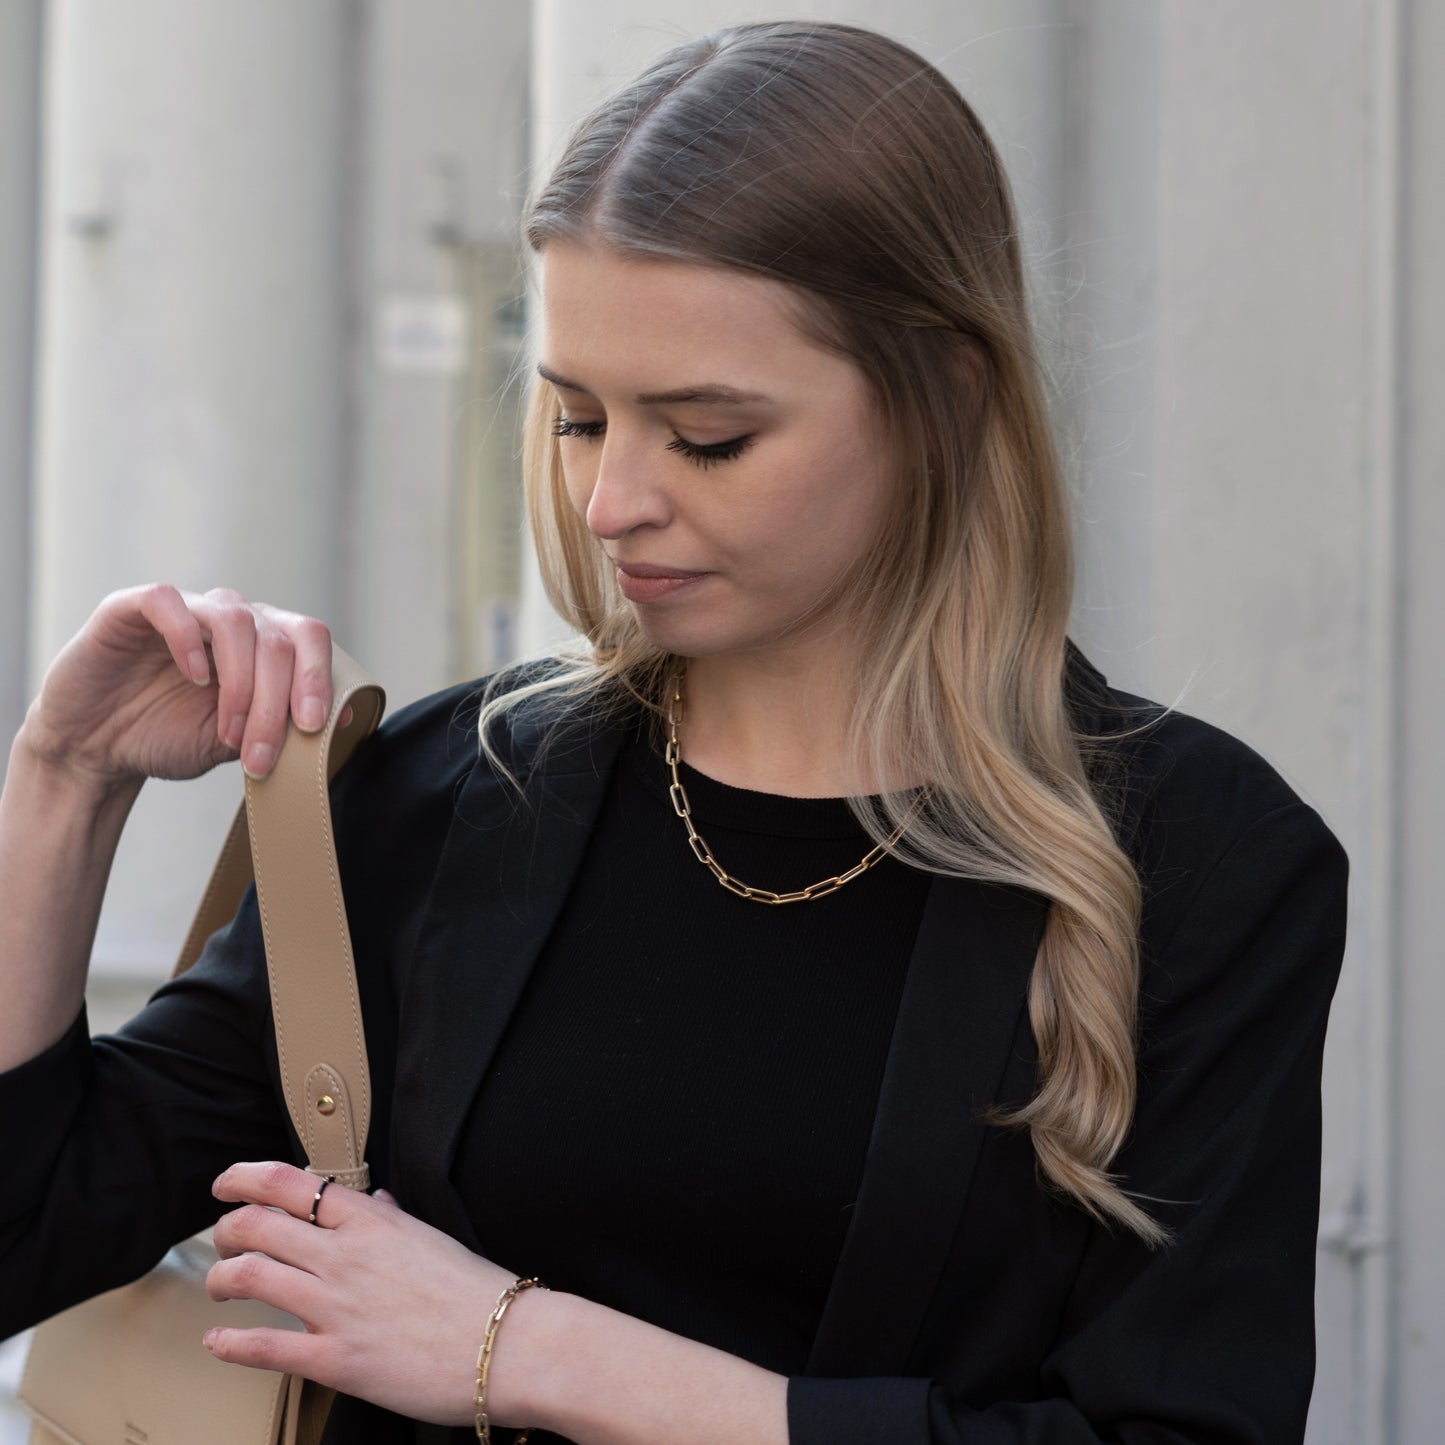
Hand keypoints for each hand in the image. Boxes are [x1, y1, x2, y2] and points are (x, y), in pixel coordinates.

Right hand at [20, 583, 343, 793]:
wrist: (94, 749)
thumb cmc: (166, 737)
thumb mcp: (234, 741)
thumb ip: (281, 725)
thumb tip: (342, 720)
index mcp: (260, 644)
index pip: (308, 640)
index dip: (319, 680)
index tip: (314, 729)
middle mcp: (228, 618)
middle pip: (277, 638)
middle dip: (276, 703)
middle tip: (260, 753)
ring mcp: (183, 609)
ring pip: (235, 620)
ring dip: (241, 685)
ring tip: (228, 730)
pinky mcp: (129, 609)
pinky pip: (168, 602)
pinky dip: (187, 638)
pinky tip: (194, 677)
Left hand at [205, 1162, 535, 1427]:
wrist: (507, 1344)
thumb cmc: (476, 1292)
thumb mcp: (431, 1238)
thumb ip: (390, 1217)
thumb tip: (371, 1200)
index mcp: (372, 1221)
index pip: (291, 1183)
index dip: (245, 1178)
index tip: (226, 1184)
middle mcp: (347, 1256)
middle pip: (258, 1225)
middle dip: (226, 1230)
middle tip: (222, 1240)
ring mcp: (337, 1307)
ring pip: (249, 1277)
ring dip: (220, 1278)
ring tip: (218, 1285)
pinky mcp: (336, 1359)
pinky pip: (264, 1347)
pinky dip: (230, 1343)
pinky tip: (218, 1342)